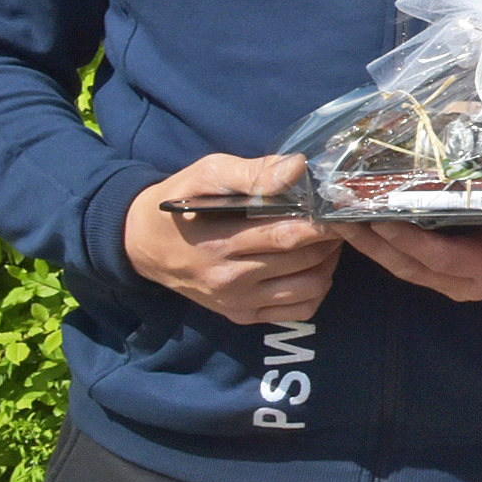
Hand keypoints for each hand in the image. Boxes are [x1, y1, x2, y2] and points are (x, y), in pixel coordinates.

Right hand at [124, 154, 341, 322]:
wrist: (142, 243)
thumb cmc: (180, 202)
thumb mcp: (207, 174)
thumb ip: (252, 173)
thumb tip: (298, 167)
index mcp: (220, 244)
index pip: (288, 235)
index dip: (322, 222)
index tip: (339, 206)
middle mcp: (230, 280)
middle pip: (304, 260)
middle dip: (331, 238)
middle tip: (339, 218)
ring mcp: (237, 302)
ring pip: (310, 288)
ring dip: (329, 263)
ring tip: (327, 240)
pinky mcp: (241, 315)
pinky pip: (298, 310)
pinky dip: (317, 289)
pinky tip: (314, 266)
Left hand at [337, 219, 481, 300]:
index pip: (438, 257)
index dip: (406, 240)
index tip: (377, 217)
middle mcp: (468, 281)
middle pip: (408, 265)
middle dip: (371, 243)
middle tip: (338, 215)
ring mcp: (458, 281)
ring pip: (404, 267)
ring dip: (371, 246)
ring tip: (341, 219)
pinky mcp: (452, 275)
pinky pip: (412, 263)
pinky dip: (387, 246)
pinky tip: (367, 226)